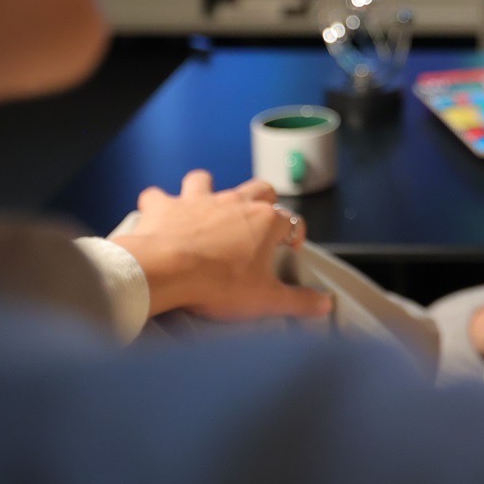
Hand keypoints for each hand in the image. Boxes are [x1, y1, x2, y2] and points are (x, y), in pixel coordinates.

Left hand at [111, 170, 332, 320]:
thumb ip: (300, 301)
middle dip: (262, 200)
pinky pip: (159, 195)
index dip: (294, 235)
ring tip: (205, 209)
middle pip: (259, 189)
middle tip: (258, 223)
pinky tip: (159, 214)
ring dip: (206, 190)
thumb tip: (325, 304)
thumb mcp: (266, 300)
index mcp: (264, 222)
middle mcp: (234, 203)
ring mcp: (198, 201)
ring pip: (207, 180)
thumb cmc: (216, 283)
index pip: (291, 220)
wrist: (165, 271)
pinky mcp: (165, 207)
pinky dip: (158, 203)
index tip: (290, 250)